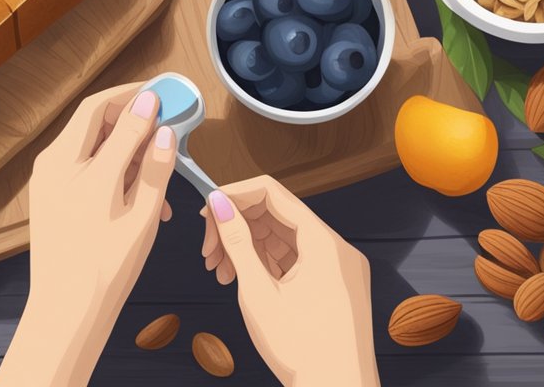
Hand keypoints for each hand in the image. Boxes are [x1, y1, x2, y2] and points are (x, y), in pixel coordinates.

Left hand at [0, 82, 176, 386]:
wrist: (66, 310)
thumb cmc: (104, 269)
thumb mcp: (140, 215)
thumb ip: (153, 166)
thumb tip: (163, 126)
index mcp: (73, 166)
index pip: (103, 108)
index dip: (136, 97)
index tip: (164, 95)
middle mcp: (52, 165)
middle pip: (92, 119)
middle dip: (129, 114)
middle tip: (162, 119)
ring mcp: (45, 179)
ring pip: (87, 142)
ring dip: (122, 144)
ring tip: (157, 168)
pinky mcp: (46, 193)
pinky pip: (79, 165)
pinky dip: (108, 166)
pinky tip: (137, 192)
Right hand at [201, 176, 378, 386]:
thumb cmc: (302, 350)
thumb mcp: (258, 291)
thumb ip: (237, 242)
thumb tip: (219, 202)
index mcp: (324, 244)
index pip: (272, 193)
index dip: (234, 195)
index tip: (205, 211)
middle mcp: (336, 250)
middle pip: (277, 216)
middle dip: (236, 227)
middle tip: (207, 249)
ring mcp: (337, 269)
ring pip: (284, 240)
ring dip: (247, 248)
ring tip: (218, 271)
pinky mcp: (334, 287)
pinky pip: (296, 261)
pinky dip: (266, 265)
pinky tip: (239, 278)